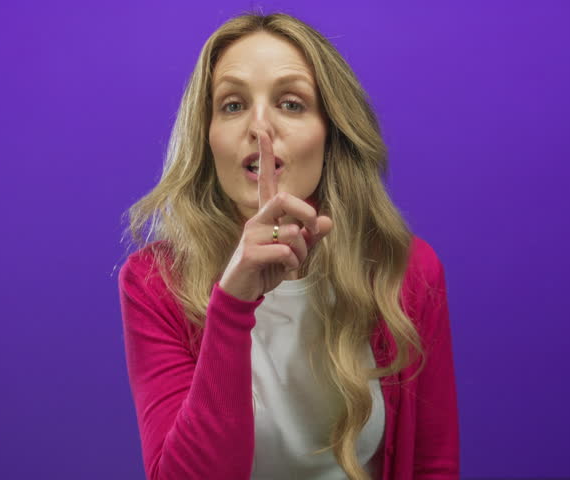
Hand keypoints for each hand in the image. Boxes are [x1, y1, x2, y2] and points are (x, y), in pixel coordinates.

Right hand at [218, 131, 332, 300]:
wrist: (241, 292)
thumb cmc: (267, 268)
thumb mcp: (294, 251)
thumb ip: (311, 236)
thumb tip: (328, 220)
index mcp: (266, 215)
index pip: (265, 180)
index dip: (264, 156)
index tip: (263, 131)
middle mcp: (256, 220)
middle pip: (284, 199)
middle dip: (307, 213)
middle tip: (314, 229)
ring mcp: (251, 235)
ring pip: (291, 232)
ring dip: (302, 251)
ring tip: (293, 261)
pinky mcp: (250, 253)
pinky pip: (284, 251)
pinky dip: (292, 263)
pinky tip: (283, 270)